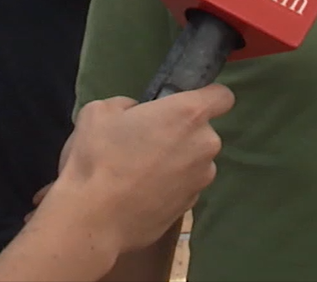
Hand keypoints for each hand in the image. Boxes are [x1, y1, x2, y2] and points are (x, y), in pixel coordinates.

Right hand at [38, 85, 234, 253]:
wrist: (94, 220)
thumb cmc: (98, 158)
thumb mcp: (100, 112)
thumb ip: (127, 105)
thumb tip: (135, 113)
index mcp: (190, 114)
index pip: (222, 96)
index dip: (206, 97)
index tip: (183, 105)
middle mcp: (206, 143)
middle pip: (202, 131)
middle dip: (180, 134)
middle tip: (144, 143)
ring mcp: (203, 176)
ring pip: (195, 160)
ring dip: (176, 161)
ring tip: (139, 173)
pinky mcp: (193, 204)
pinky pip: (186, 185)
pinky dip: (170, 186)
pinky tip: (141, 193)